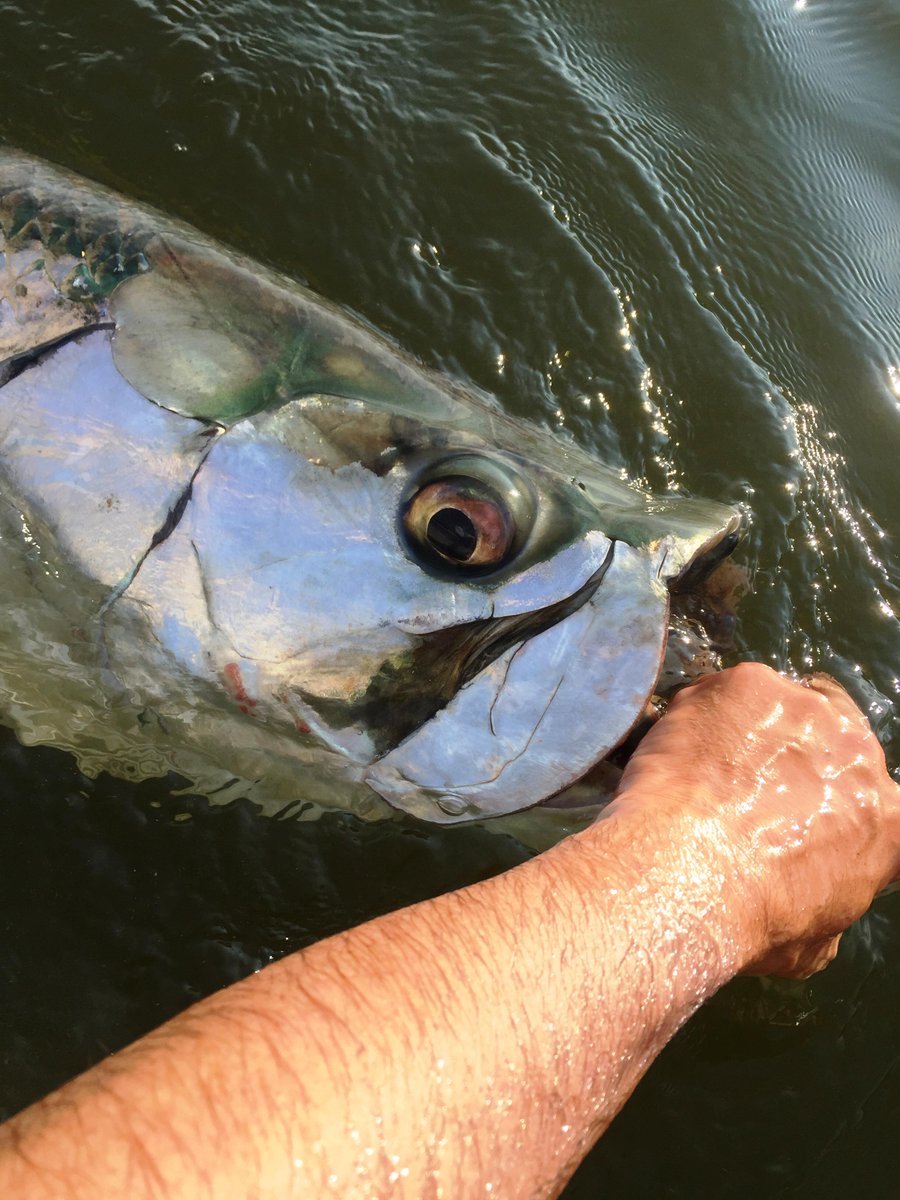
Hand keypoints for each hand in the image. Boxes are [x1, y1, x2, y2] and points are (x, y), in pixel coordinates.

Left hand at [607, 663, 899, 978]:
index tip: (801, 812)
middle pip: (835, 737)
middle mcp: (860, 754)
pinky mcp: (750, 684)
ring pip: (779, 706)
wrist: (689, 873)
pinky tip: (679, 749)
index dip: (836, 802)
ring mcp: (805, 710)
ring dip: (747, 731)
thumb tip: (813, 902)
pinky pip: (725, 691)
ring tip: (703, 768)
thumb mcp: (812, 948)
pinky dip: (703, 713)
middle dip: (795, 757)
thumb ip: (828, 905)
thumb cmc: (750, 920)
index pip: (875, 801)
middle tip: (744, 783)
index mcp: (890, 820)